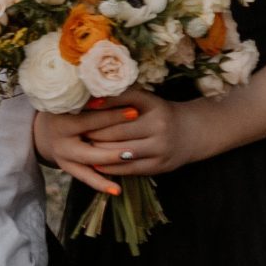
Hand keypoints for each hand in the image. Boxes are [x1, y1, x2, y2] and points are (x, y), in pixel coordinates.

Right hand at [34, 99, 138, 195]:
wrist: (43, 132)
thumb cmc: (64, 111)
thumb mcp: (71, 102)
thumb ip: (90, 98)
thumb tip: (119, 90)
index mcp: (61, 120)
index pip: (90, 118)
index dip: (112, 114)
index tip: (135, 110)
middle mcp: (61, 140)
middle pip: (90, 139)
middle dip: (115, 136)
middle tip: (138, 133)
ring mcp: (63, 157)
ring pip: (89, 161)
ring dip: (111, 159)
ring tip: (132, 157)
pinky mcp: (68, 168)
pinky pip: (86, 178)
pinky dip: (101, 184)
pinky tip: (117, 190)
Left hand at [77, 88, 196, 177]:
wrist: (190, 132)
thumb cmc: (158, 112)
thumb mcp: (145, 99)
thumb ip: (120, 96)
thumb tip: (89, 99)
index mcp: (155, 109)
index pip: (118, 112)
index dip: (97, 115)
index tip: (78, 114)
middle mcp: (160, 129)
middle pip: (117, 134)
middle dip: (94, 135)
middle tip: (76, 134)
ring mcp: (161, 150)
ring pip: (121, 154)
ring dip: (99, 153)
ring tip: (82, 148)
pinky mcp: (159, 167)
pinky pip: (129, 169)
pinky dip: (110, 167)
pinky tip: (95, 164)